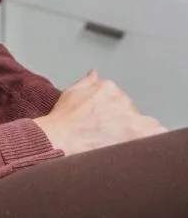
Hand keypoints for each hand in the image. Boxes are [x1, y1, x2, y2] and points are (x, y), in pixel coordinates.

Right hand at [34, 69, 166, 155]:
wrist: (61, 139)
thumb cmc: (63, 120)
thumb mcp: (71, 93)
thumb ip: (86, 82)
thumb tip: (94, 73)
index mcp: (107, 87)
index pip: (119, 97)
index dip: (114, 111)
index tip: (107, 121)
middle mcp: (121, 99)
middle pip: (131, 111)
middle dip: (124, 121)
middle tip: (112, 134)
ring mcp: (129, 117)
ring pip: (145, 123)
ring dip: (138, 131)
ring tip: (124, 143)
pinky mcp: (136, 134)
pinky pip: (156, 132)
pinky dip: (154, 136)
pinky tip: (145, 144)